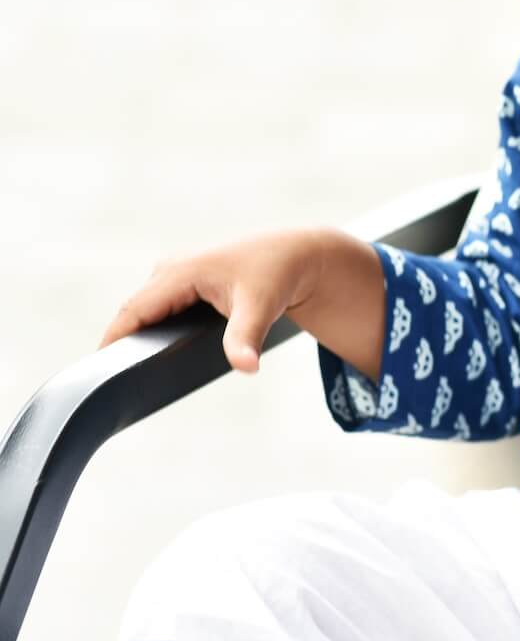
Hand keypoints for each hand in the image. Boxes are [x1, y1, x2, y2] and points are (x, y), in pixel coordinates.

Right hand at [99, 227, 381, 375]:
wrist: (299, 254)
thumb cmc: (280, 274)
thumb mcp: (263, 306)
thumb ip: (247, 337)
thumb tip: (246, 368)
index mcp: (180, 271)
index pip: (133, 311)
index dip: (113, 341)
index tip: (99, 375)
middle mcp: (170, 269)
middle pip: (134, 313)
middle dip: (122, 345)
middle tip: (113, 386)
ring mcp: (175, 274)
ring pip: (145, 311)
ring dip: (137, 337)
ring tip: (127, 376)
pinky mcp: (184, 282)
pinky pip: (157, 308)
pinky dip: (152, 329)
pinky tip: (150, 355)